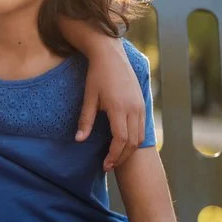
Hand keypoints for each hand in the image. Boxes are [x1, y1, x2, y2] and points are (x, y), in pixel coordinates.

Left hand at [77, 41, 144, 170]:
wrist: (111, 55)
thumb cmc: (97, 76)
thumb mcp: (88, 97)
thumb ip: (86, 120)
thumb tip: (79, 140)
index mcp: (119, 108)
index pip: (121, 139)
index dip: (114, 155)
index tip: (105, 165)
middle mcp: (133, 108)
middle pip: (132, 141)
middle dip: (122, 156)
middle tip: (109, 165)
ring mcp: (140, 106)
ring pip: (140, 136)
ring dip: (129, 149)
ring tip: (116, 156)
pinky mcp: (142, 103)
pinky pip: (142, 127)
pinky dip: (135, 139)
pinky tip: (123, 142)